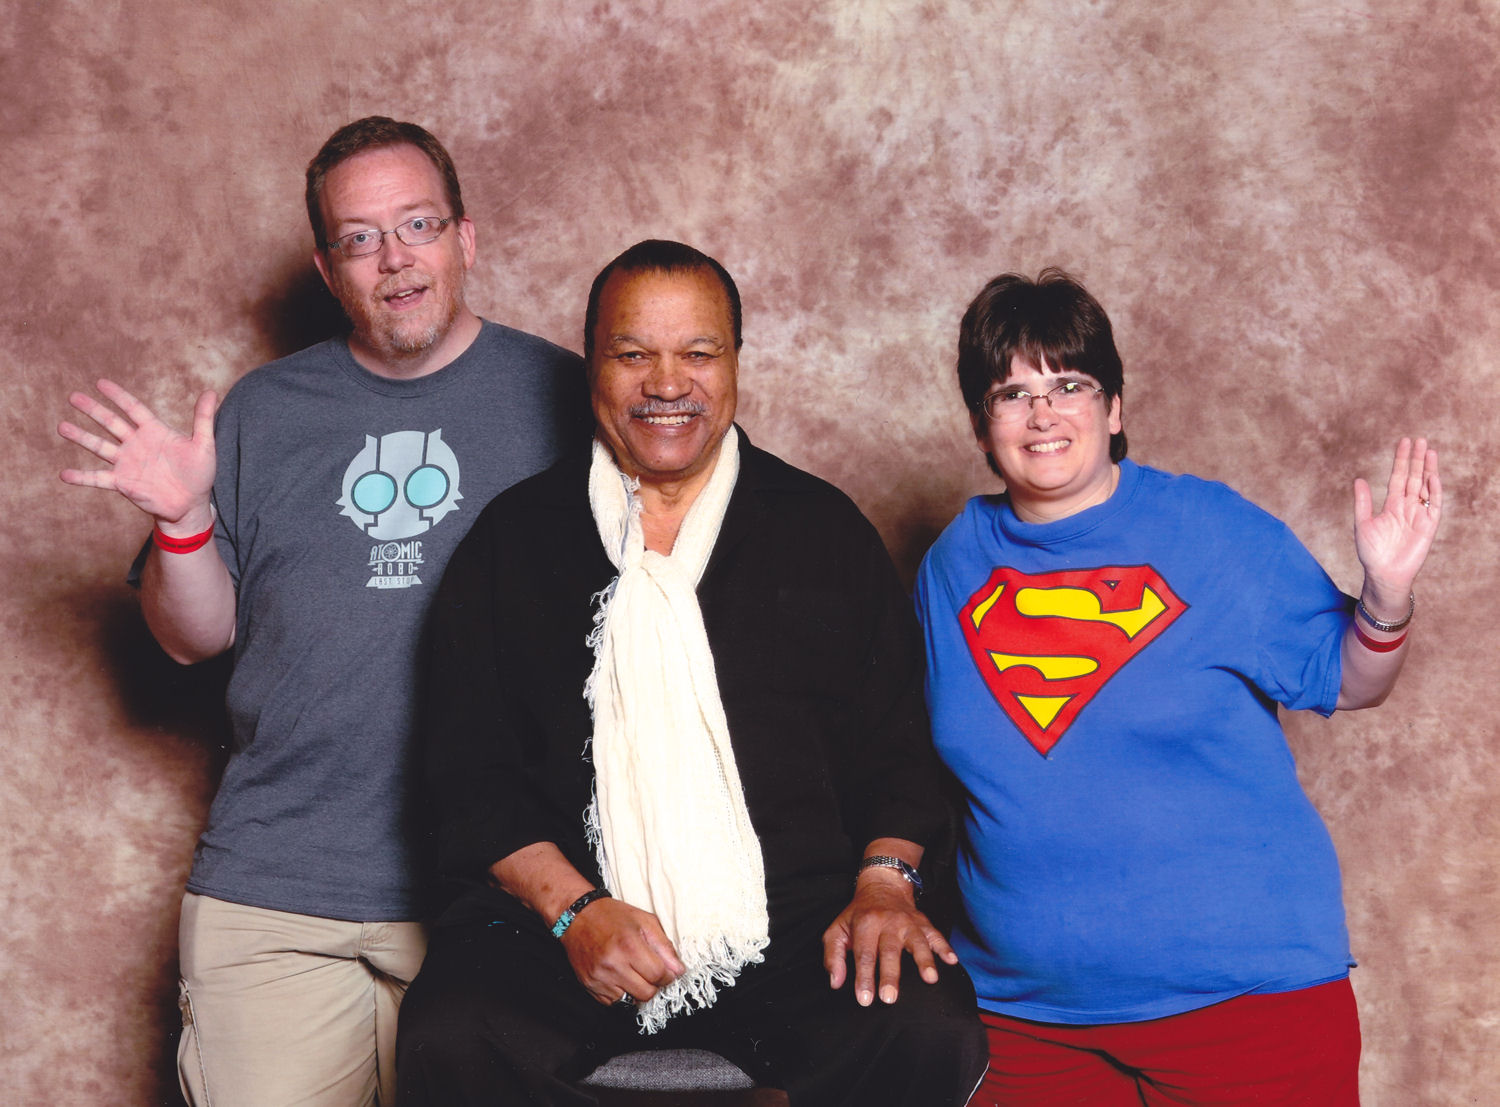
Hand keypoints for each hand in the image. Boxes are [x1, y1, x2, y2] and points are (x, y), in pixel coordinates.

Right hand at [58, 379, 217, 530]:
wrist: (191, 505)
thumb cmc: (199, 474)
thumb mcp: (204, 445)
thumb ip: (203, 419)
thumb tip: (212, 392)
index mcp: (154, 431)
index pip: (133, 408)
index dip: (118, 396)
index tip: (100, 382)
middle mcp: (137, 444)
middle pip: (111, 423)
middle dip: (93, 410)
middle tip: (73, 396)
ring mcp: (127, 463)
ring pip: (100, 447)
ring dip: (81, 437)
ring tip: (62, 426)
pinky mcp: (122, 483)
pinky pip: (98, 479)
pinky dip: (82, 478)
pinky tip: (64, 475)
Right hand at [559, 899, 685, 1006]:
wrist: (578, 916)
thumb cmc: (612, 916)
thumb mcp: (645, 921)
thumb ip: (664, 947)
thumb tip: (678, 970)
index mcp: (630, 946)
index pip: (659, 975)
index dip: (668, 975)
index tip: (666, 971)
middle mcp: (613, 964)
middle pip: (646, 993)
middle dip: (653, 984)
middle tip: (649, 971)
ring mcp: (600, 977)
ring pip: (630, 1001)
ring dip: (636, 990)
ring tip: (632, 972)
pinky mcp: (589, 985)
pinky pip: (613, 1002)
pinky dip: (620, 993)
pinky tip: (618, 976)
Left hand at [822, 872, 956, 1006]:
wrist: (883, 886)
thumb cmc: (859, 915)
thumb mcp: (838, 930)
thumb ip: (833, 956)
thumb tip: (836, 982)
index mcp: (865, 923)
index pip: (864, 954)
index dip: (864, 977)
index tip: (865, 1000)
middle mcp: (888, 922)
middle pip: (890, 951)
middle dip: (890, 975)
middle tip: (889, 998)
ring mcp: (908, 922)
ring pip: (917, 942)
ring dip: (924, 960)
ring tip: (930, 979)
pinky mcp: (924, 923)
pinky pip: (936, 935)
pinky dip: (945, 947)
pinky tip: (952, 961)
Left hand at [1353, 437, 1440, 616]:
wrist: (1384, 574)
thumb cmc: (1371, 553)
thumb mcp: (1363, 524)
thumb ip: (1363, 502)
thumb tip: (1359, 479)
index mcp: (1391, 505)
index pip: (1398, 477)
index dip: (1401, 460)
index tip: (1403, 442)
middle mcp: (1406, 507)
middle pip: (1414, 477)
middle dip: (1416, 459)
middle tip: (1419, 439)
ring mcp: (1419, 515)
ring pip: (1425, 487)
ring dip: (1428, 469)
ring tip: (1428, 450)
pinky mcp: (1429, 526)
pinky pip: (1434, 505)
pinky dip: (1434, 490)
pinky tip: (1433, 475)